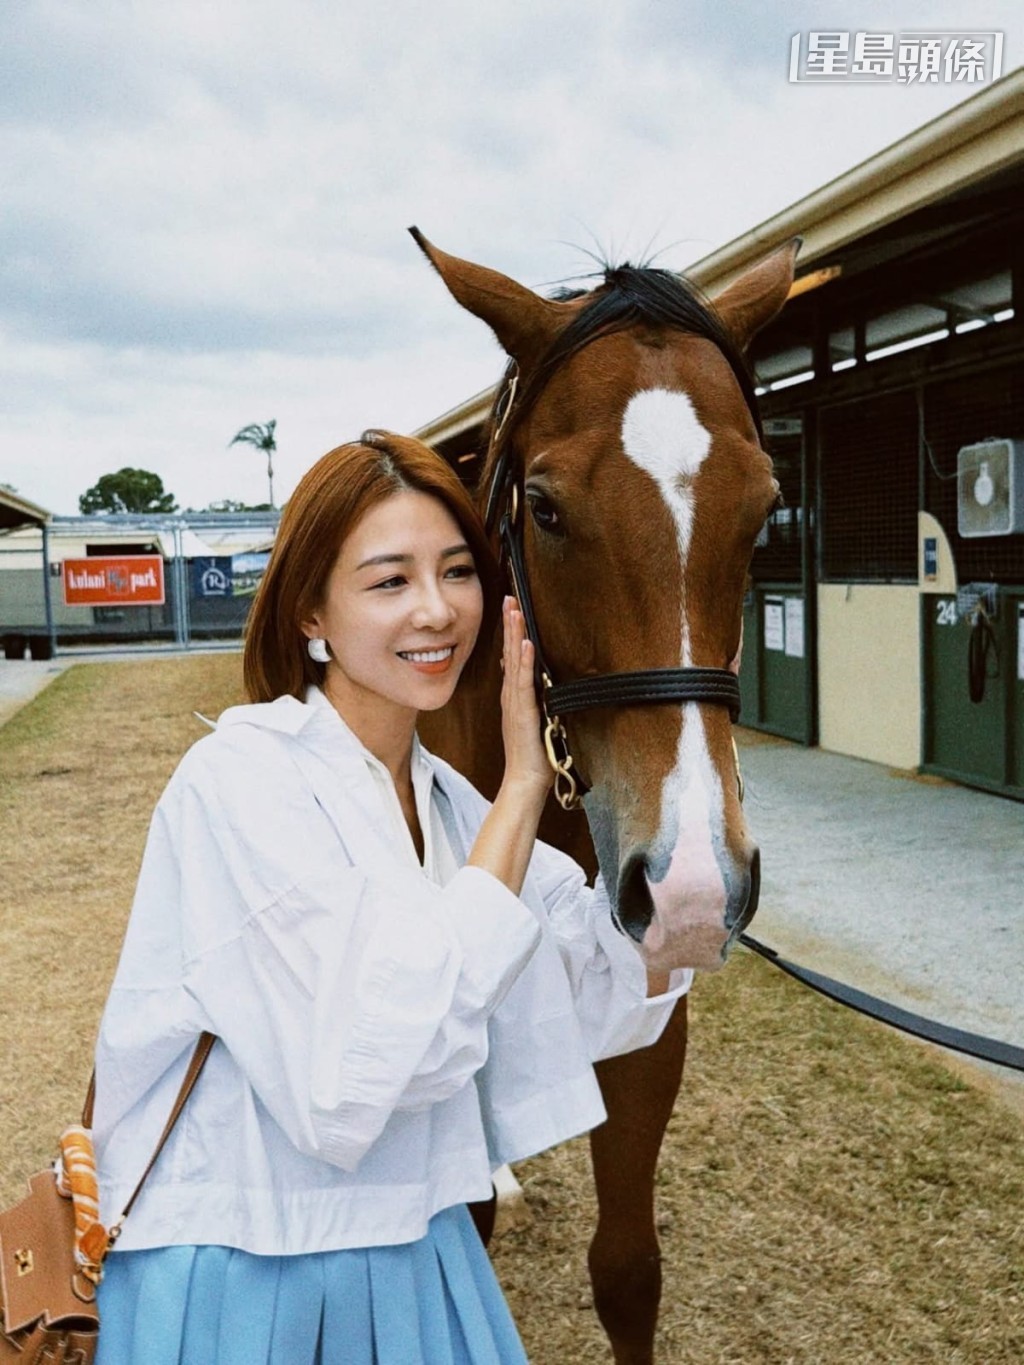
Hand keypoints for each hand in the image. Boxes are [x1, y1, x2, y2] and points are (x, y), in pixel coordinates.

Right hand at [500, 596, 551, 800]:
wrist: (526, 781)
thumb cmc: (535, 756)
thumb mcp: (539, 722)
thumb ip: (538, 703)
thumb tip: (544, 685)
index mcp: (515, 697)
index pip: (512, 657)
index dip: (512, 632)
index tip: (512, 609)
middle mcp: (512, 696)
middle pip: (509, 652)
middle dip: (510, 624)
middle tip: (509, 598)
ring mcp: (516, 703)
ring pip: (513, 661)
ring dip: (514, 634)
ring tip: (513, 610)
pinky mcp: (523, 712)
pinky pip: (523, 682)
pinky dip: (523, 661)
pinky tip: (524, 643)